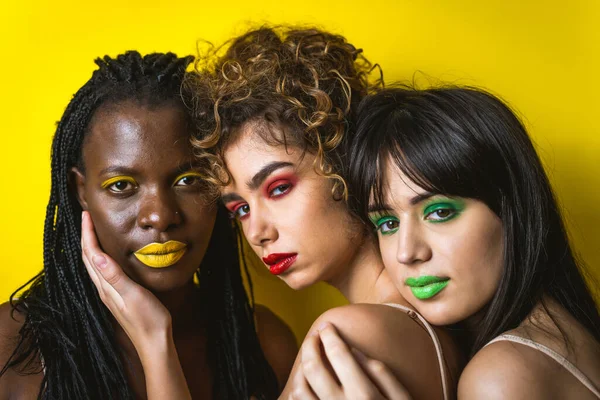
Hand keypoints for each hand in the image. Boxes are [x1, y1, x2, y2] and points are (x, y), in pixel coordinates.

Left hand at [80, 211, 171, 350]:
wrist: (154, 341)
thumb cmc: (147, 318)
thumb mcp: (133, 294)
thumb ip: (115, 276)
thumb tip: (96, 256)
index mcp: (105, 286)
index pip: (91, 254)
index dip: (87, 234)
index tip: (86, 215)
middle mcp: (104, 288)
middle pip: (88, 258)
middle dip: (86, 237)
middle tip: (87, 218)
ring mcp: (110, 293)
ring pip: (94, 265)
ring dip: (91, 246)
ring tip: (94, 232)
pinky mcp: (119, 296)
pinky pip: (104, 272)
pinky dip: (101, 258)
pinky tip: (108, 257)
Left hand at [300, 323, 411, 399]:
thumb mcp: (403, 399)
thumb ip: (382, 374)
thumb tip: (356, 351)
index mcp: (363, 394)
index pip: (338, 353)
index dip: (330, 335)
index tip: (327, 325)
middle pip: (313, 366)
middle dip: (310, 345)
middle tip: (314, 336)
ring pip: (300, 388)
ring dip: (301, 368)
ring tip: (309, 358)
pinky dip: (298, 392)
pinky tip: (305, 385)